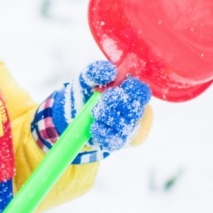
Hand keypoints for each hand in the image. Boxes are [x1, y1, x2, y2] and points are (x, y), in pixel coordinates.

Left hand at [34, 60, 150, 157]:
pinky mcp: (118, 141)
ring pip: (126, 126)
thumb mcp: (86, 79)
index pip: (142, 92)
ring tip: (95, 113)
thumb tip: (111, 71)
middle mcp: (133, 110)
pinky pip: (116, 141)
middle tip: (102, 100)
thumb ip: (96, 71)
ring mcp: (127, 127)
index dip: (132, 90)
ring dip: (108, 118)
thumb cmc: (85, 93)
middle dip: (115, 104)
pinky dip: (103, 133)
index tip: (115, 89)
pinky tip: (94, 126)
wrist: (70, 114)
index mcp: (130, 92)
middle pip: (135, 109)